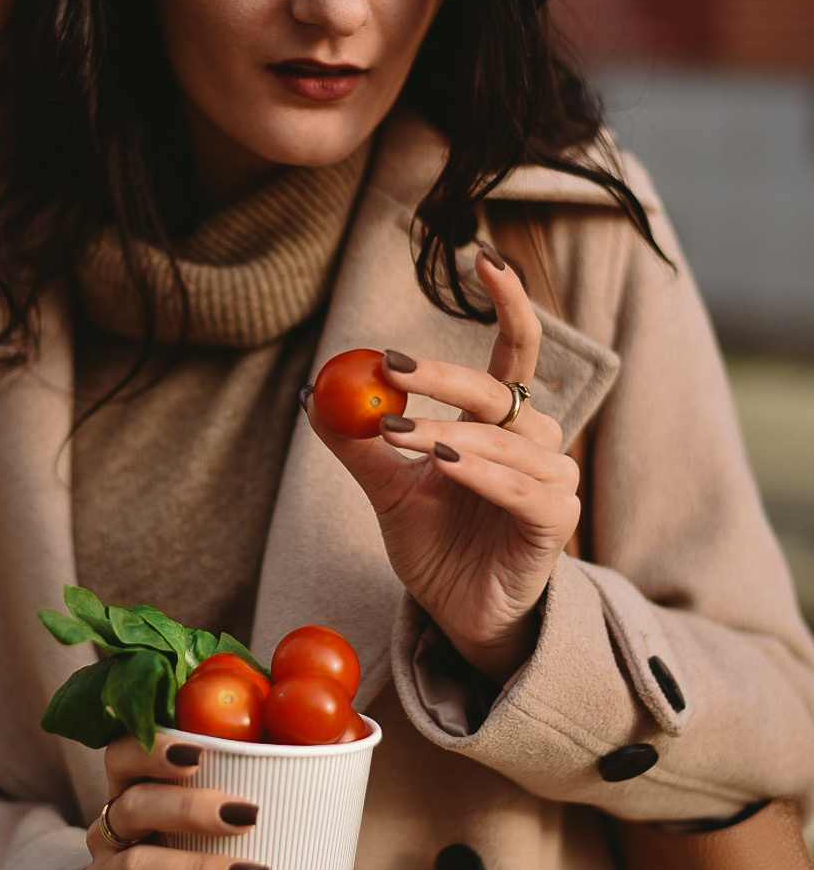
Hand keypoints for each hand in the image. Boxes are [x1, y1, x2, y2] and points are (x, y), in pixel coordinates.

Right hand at [77, 735, 266, 869]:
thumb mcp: (223, 838)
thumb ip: (259, 794)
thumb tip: (344, 745)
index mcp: (134, 795)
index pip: (124, 756)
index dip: (152, 748)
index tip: (199, 751)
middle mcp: (108, 835)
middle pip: (134, 805)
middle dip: (190, 806)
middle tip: (248, 815)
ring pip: (137, 867)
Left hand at [303, 246, 579, 685]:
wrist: (459, 614)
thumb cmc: (437, 544)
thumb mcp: (386, 487)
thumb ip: (360, 442)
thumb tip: (315, 393)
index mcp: (503, 422)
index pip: (517, 347)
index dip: (508, 300)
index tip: (483, 256)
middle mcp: (538, 441)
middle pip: (498, 390)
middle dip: (444, 374)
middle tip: (393, 364)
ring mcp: (553, 482)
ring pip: (504, 441)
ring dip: (449, 432)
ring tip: (399, 432)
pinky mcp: (555, 523)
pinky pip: (519, 487)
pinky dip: (479, 471)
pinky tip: (443, 462)